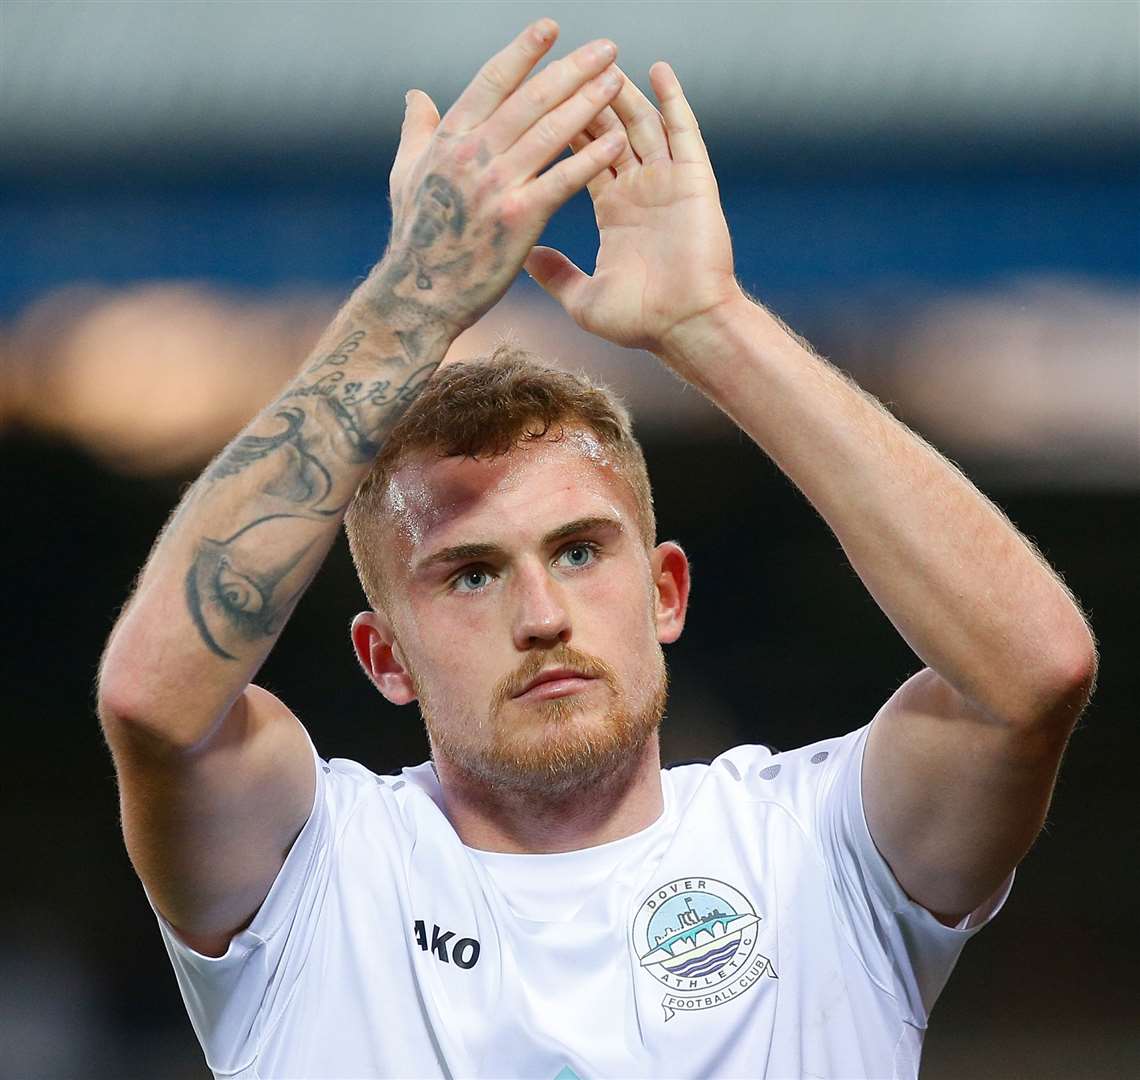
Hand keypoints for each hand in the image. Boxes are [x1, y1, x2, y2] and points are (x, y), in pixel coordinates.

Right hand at [366, 20, 628, 351]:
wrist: (419, 297)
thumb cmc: (415, 238)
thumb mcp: (406, 176)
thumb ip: (418, 132)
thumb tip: (417, 97)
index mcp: (449, 140)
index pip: (492, 82)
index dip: (524, 52)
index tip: (551, 29)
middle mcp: (472, 155)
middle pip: (530, 99)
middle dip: (571, 68)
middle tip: (606, 47)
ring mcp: (496, 186)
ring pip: (550, 132)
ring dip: (588, 102)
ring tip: (616, 80)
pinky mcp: (518, 219)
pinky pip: (563, 181)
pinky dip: (591, 159)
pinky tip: (617, 141)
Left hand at [523, 62, 743, 355]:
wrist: (687, 329)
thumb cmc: (640, 321)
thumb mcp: (583, 300)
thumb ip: (555, 274)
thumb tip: (523, 256)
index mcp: (615, 212)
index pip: (583, 156)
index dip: (564, 127)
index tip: (540, 99)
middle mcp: (640, 191)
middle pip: (610, 131)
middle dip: (589, 98)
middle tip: (566, 64)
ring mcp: (669, 183)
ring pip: (642, 124)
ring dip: (623, 92)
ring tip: (603, 59)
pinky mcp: (695, 181)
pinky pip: (684, 132)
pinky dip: (673, 100)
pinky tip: (659, 71)